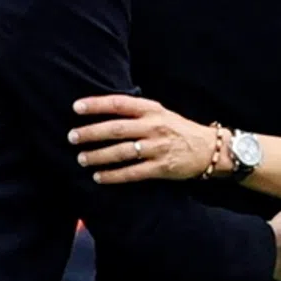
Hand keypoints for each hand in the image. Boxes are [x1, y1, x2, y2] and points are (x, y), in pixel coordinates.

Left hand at [68, 94, 218, 181]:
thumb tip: (103, 112)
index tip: (76, 107)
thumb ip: (136, 112)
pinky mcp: (161, 168)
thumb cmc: (178, 129)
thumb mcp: (160, 113)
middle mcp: (153, 127)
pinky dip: (113, 176)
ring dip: (98, 156)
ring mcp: (157, 148)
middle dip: (91, 133)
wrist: (208, 149)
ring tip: (82, 158)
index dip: (96, 105)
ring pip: (121, 152)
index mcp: (152, 110)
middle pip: (116, 129)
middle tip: (72, 137)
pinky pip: (132, 173)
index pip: (119, 104)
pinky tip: (98, 177)